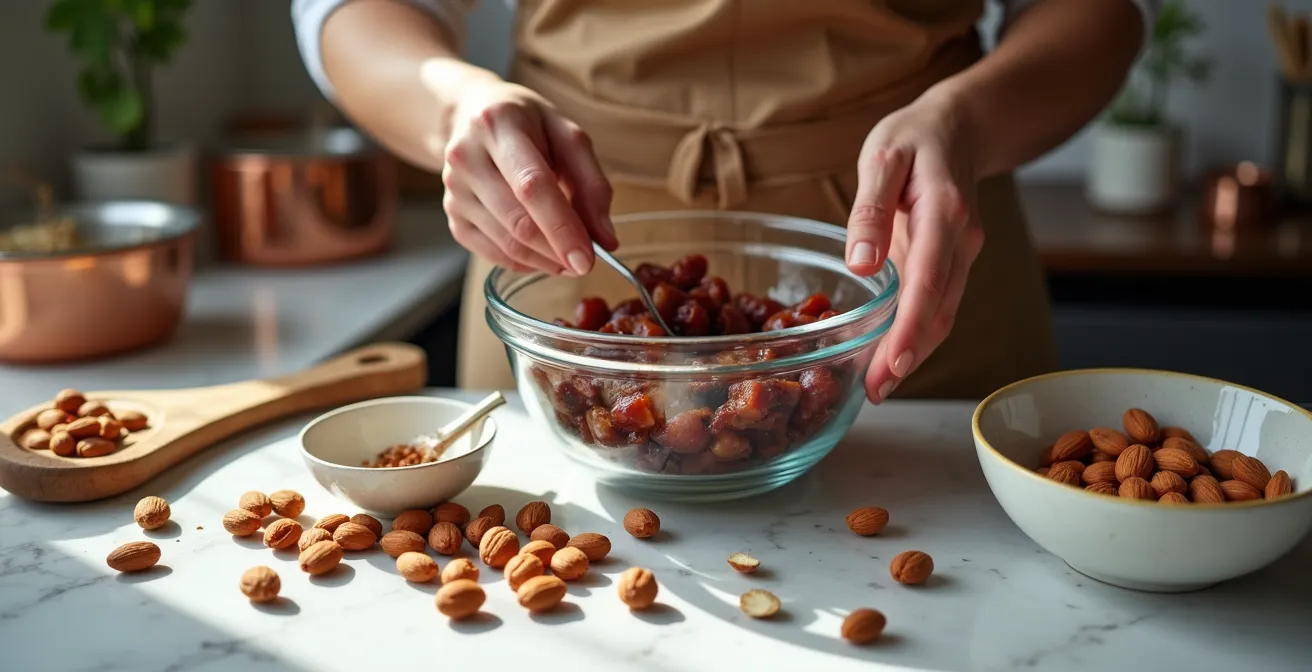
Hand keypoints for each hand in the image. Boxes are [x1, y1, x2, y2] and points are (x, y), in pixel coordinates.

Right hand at [442, 79, 617, 273]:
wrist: (470, 113)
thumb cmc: (527, 123)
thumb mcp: (567, 136)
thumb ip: (592, 184)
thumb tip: (605, 239)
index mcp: (499, 124)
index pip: (532, 185)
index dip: (562, 227)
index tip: (586, 260)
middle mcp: (467, 156)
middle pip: (518, 221)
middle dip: (557, 251)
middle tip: (586, 263)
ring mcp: (454, 189)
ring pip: (506, 243)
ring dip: (544, 260)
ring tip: (568, 258)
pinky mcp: (452, 214)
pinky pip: (492, 253)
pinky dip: (525, 262)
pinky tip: (543, 255)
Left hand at [845, 89, 984, 403]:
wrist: (960, 126)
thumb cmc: (915, 136)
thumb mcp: (883, 156)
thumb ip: (871, 209)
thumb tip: (861, 266)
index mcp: (944, 214)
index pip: (929, 283)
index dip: (910, 329)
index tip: (891, 364)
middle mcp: (961, 242)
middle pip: (939, 311)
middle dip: (909, 356)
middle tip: (875, 392)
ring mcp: (961, 255)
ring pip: (942, 315)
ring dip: (913, 353)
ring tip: (878, 387)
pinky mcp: (950, 263)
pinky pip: (937, 305)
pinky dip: (916, 335)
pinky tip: (889, 356)